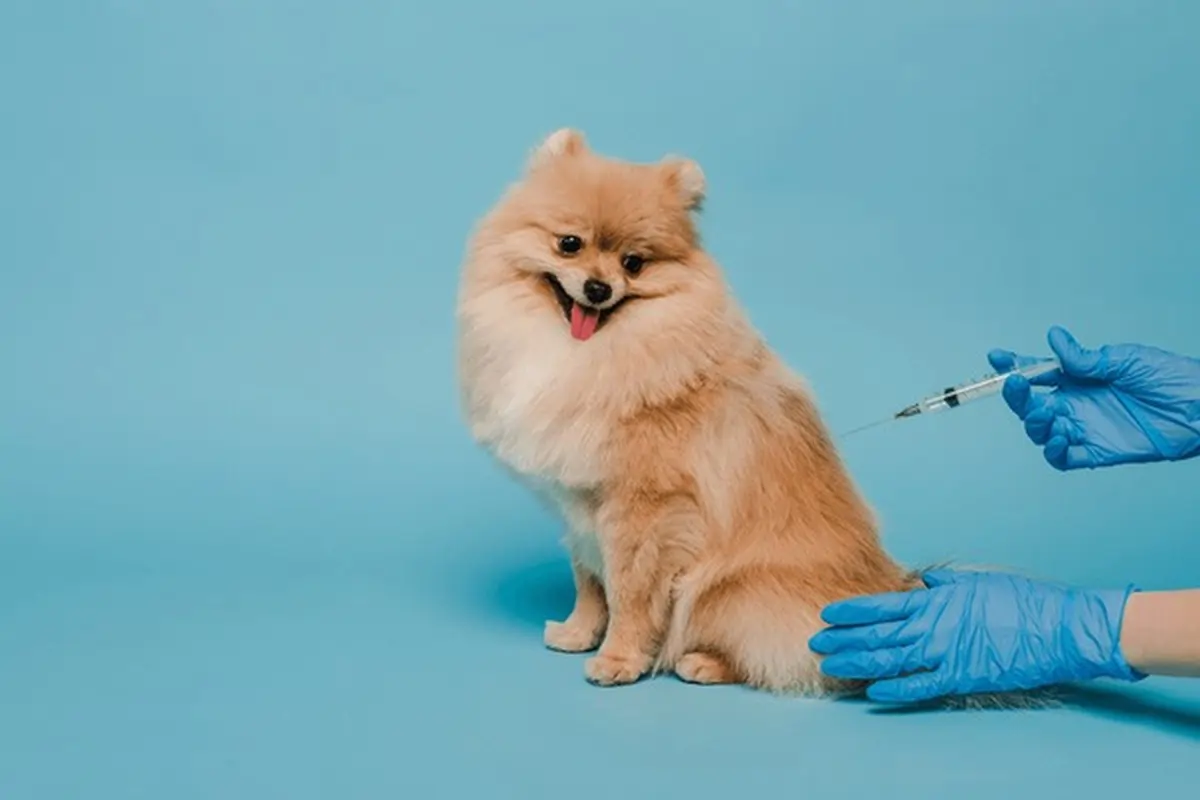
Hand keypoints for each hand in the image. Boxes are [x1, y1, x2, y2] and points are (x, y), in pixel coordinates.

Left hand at [808, 569, 1142, 703]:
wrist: (1059, 628)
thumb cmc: (1022, 602)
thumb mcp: (978, 583)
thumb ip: (946, 585)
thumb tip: (923, 583)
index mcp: (936, 600)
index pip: (882, 605)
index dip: (851, 611)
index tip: (827, 614)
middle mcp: (934, 626)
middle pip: (878, 633)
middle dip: (843, 639)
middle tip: (815, 642)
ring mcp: (947, 652)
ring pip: (891, 659)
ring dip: (858, 663)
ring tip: (831, 666)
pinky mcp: (963, 676)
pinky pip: (922, 685)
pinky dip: (896, 689)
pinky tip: (872, 692)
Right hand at [990, 326, 1199, 469]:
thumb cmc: (1171, 378)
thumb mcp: (1126, 360)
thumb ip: (1085, 358)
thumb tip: (1053, 337)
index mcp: (1080, 378)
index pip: (1039, 372)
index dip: (1015, 365)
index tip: (997, 357)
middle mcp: (1077, 403)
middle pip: (1031, 404)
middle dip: (1017, 396)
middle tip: (1016, 385)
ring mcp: (1085, 428)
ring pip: (1041, 431)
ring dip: (1033, 424)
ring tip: (1045, 415)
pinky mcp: (1098, 452)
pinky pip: (1064, 458)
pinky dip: (1053, 451)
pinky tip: (1059, 438)